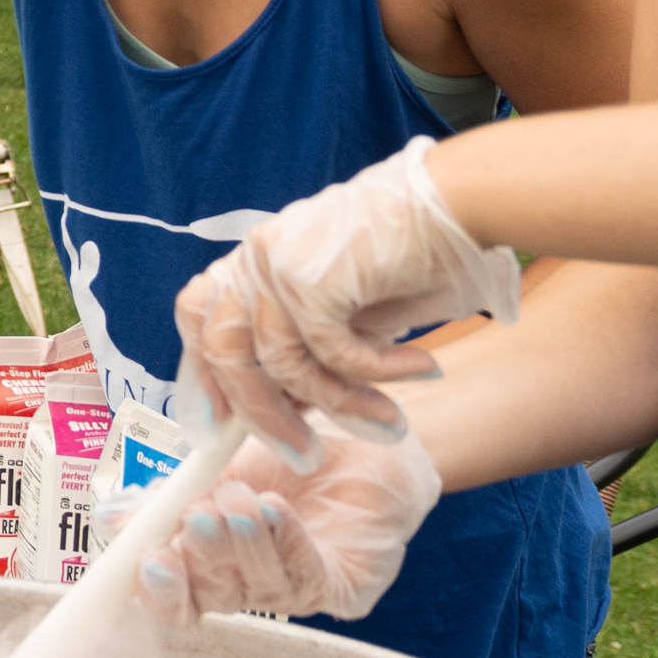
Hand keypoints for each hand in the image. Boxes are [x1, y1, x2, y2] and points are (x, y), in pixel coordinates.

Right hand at [125, 419, 443, 623]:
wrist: (360, 434)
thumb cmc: (284, 452)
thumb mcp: (214, 466)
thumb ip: (167, 496)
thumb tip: (109, 522)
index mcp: (209, 562)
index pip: (176, 599)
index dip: (159, 592)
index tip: (146, 561)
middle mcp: (249, 585)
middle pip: (214, 596)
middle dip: (202, 556)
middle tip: (199, 515)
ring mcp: (297, 590)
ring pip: (261, 590)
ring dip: (246, 544)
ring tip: (241, 498)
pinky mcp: (346, 588)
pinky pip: (309, 577)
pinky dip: (287, 542)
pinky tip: (276, 509)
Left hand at [176, 137, 519, 448]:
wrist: (458, 202)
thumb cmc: (411, 255)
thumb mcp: (347, 311)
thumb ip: (310, 349)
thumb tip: (288, 406)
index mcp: (252, 261)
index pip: (199, 322)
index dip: (203, 381)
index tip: (216, 432)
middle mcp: (254, 257)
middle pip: (225, 353)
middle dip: (262, 416)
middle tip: (303, 455)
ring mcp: (276, 262)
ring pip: (280, 364)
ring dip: (338, 406)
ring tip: (386, 422)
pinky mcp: (311, 275)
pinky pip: (331, 353)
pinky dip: (376, 373)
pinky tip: (418, 368)